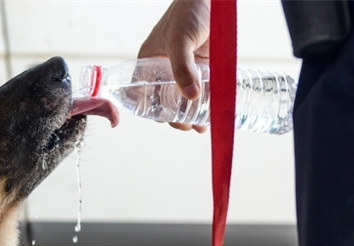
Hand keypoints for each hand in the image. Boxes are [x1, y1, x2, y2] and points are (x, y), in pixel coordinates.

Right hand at [138, 0, 210, 132]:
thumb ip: (183, 68)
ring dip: (191, 114)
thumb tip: (191, 97)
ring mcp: (185, 70)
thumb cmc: (188, 11)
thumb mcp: (179, 40)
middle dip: (173, 116)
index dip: (149, 109)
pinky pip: (202, 91)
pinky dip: (206, 104)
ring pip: (184, 99)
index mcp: (149, 63)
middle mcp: (164, 69)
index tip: (161, 119)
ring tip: (199, 125)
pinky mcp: (204, 67)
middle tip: (186, 125)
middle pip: (165, 101)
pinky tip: (211, 115)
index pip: (142, 93)